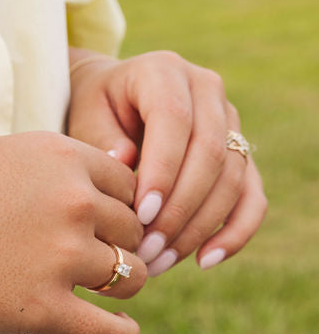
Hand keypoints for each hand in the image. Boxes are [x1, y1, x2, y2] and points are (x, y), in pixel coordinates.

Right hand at [0, 132, 146, 333]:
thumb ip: (47, 177)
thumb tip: (91, 207)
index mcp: (60, 156)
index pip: (128, 186)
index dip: (113, 210)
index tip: (91, 228)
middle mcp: (72, 200)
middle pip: (133, 230)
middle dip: (113, 246)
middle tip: (79, 263)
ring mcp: (61, 256)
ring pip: (132, 276)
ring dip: (117, 286)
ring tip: (89, 294)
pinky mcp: (43, 310)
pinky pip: (115, 333)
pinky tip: (116, 329)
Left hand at [66, 50, 265, 274]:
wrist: (110, 100)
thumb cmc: (91, 111)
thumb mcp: (83, 116)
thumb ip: (100, 137)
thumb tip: (126, 162)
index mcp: (163, 71)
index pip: (174, 120)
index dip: (162, 170)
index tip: (139, 215)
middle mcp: (206, 90)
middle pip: (211, 153)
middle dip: (179, 209)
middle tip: (146, 249)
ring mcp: (229, 121)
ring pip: (232, 179)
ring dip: (199, 227)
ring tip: (159, 261)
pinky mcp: (239, 153)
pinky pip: (251, 196)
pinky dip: (234, 232)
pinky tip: (204, 261)